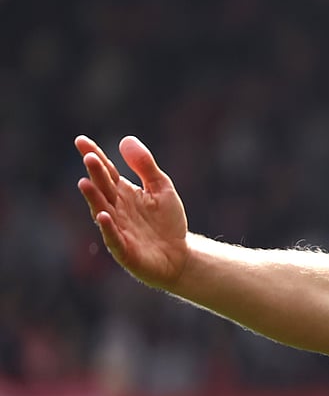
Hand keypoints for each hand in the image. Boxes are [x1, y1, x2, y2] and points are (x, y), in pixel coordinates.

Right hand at [76, 135, 189, 288]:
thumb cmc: (167, 222)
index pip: (106, 172)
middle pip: (103, 189)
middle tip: (89, 157)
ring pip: (102, 211)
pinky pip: (113, 238)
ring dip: (94, 199)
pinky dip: (108, 228)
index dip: (94, 156)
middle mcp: (116, 209)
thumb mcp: (161, 188)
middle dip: (95, 174)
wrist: (180, 256)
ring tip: (85, 183)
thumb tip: (125, 139)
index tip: (81, 140)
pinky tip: (104, 216)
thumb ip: (145, 166)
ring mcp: (118, 229)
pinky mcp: (124, 250)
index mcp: (123, 193)